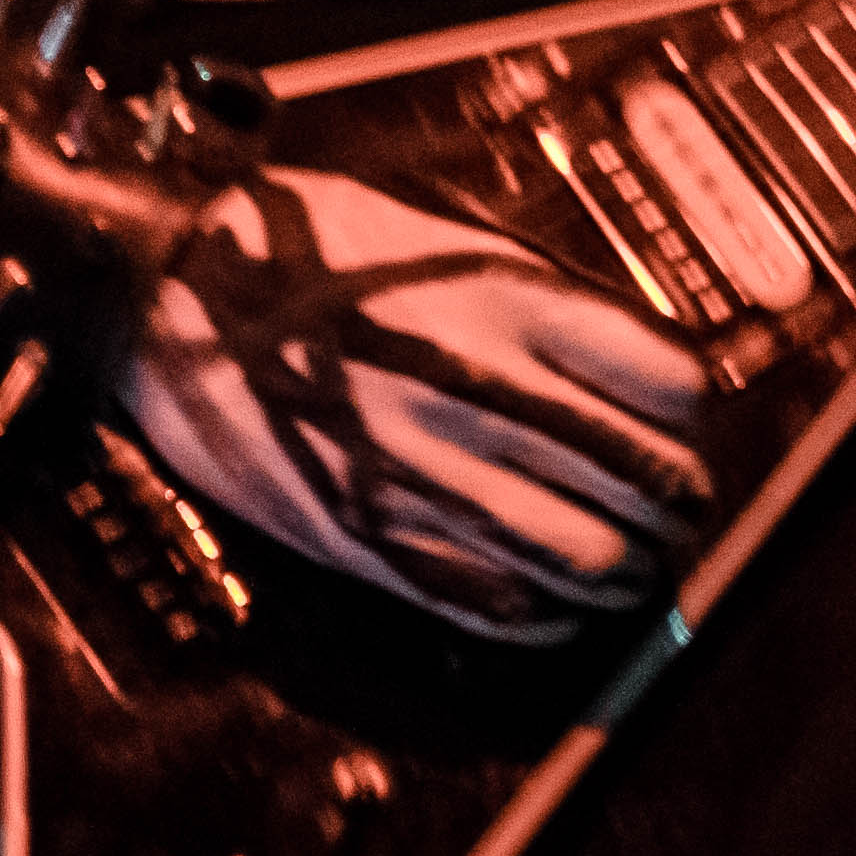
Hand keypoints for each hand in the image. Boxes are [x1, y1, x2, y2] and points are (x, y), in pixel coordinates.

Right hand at [118, 169, 714, 641]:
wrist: (166, 298)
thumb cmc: (297, 249)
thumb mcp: (435, 236)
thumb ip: (530, 300)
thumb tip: (614, 363)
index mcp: (506, 304)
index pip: (668, 382)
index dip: (689, 412)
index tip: (678, 418)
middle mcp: (482, 394)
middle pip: (648, 480)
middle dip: (678, 505)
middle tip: (675, 509)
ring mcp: (429, 474)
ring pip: (589, 559)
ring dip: (627, 573)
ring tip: (628, 565)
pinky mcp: (373, 541)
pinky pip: (499, 606)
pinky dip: (550, 619)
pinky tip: (557, 606)